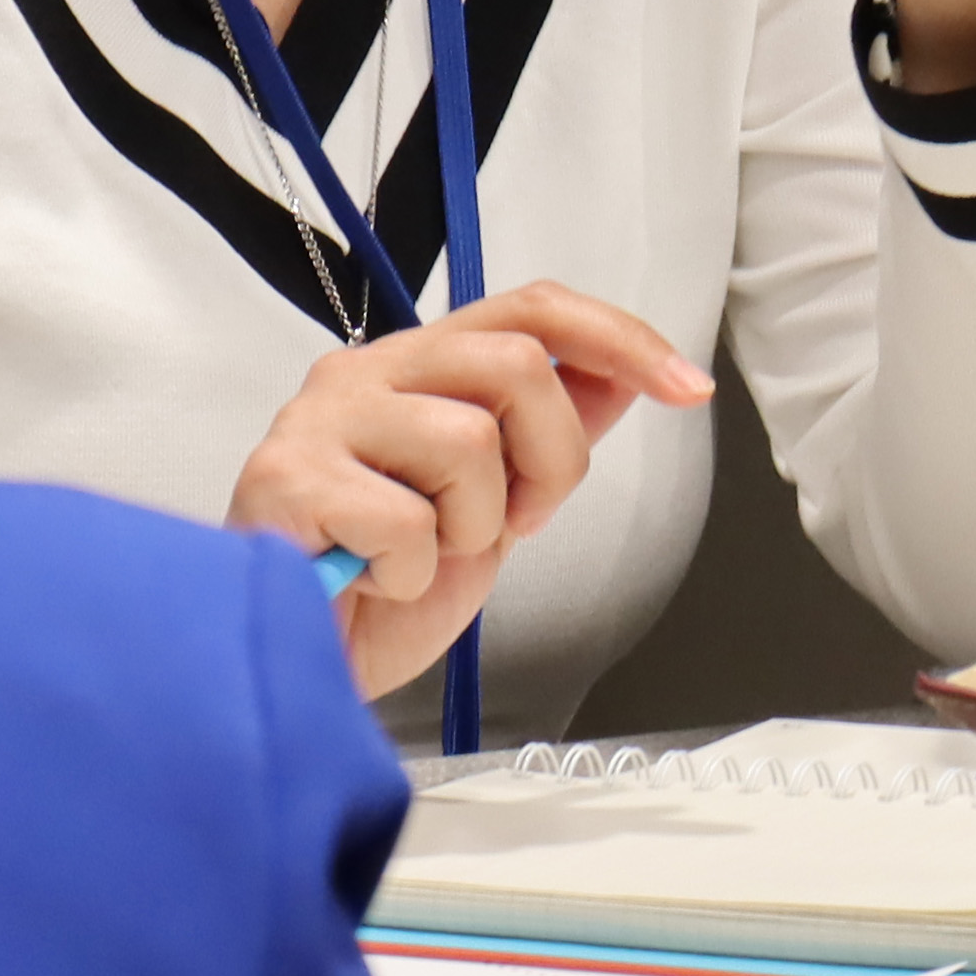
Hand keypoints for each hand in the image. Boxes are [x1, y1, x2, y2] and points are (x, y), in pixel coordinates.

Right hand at [223, 280, 713, 694]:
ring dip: (472, 527)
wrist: (295, 665)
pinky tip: (376, 580)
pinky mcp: (287, 480)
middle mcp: (365, 374)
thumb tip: (621, 377)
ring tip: (424, 556)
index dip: (620, 340)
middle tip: (511, 524)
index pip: (533, 311)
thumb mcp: (490, 508)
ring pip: (468, 442)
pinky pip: (409, 522)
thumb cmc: (374, 589)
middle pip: (518, 364)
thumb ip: (541, 436)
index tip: (688, 388)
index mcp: (416, 369)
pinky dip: (413, 575)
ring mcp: (320, 421)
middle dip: (550, 461)